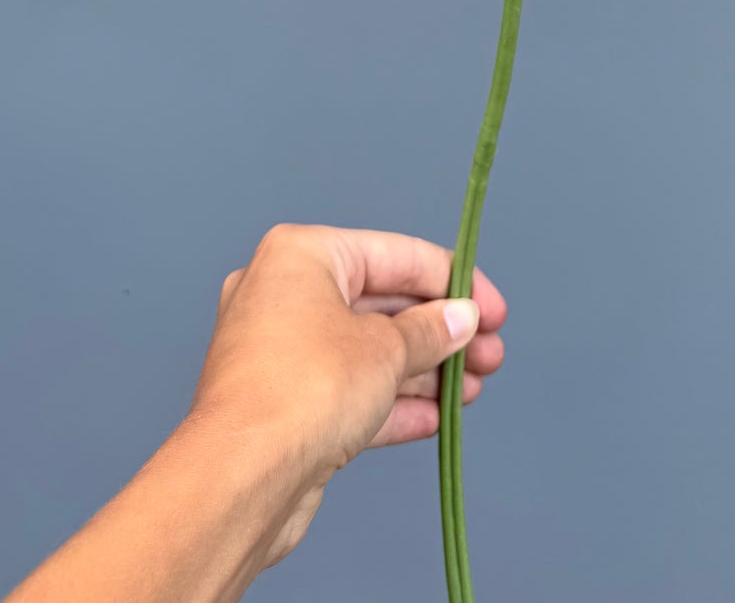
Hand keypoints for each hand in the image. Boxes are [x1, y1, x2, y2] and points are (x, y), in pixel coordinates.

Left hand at [184, 223, 507, 567]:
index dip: (453, 280)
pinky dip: (391, 402)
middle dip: (440, 333)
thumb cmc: (306, 390)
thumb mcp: (386, 350)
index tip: (494, 310)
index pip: (395, 255)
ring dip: (423, 371)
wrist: (240, 480)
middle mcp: (285, 295)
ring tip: (471, 390)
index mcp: (303, 256)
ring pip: (368, 352)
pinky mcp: (283, 405)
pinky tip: (436, 418)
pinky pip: (348, 391)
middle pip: (382, 305)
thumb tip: (462, 318)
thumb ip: (431, 330)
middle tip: (490, 355)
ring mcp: (281, 353)